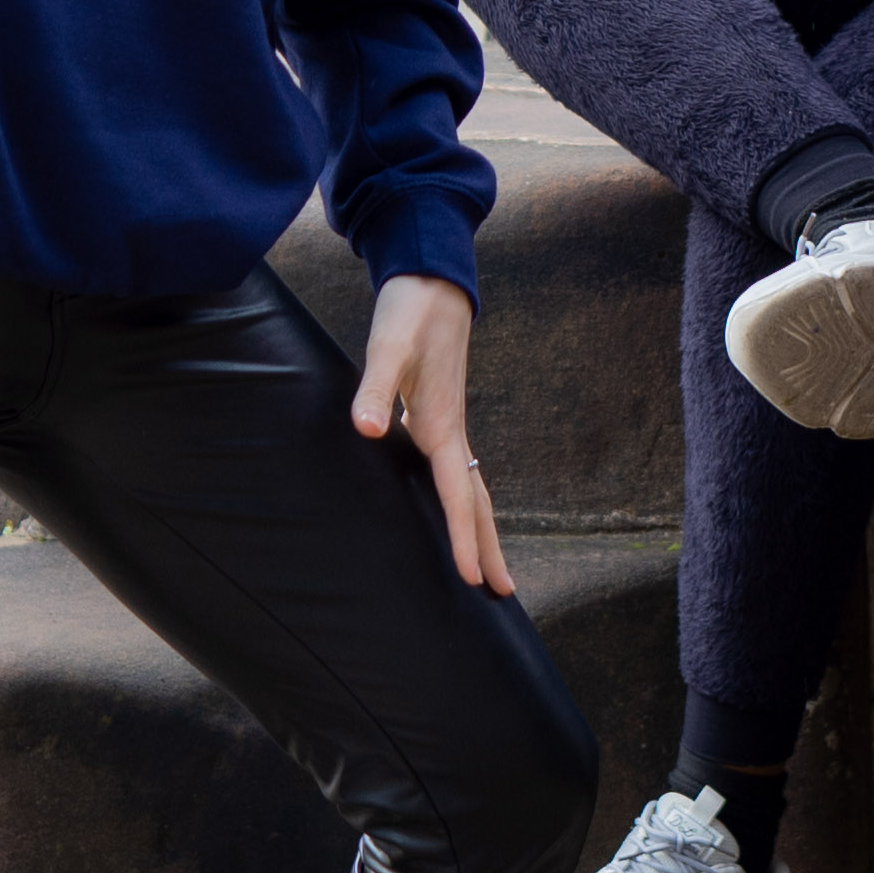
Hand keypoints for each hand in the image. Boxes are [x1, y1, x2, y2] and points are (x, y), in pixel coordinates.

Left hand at [354, 275, 514, 592]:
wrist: (431, 279)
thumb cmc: (409, 313)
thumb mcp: (387, 347)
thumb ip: (376, 389)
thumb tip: (368, 430)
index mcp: (440, 424)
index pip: (457, 494)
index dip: (463, 539)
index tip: (474, 581)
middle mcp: (450, 429)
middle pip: (476, 501)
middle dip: (489, 548)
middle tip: (505, 593)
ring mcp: (447, 422)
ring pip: (470, 486)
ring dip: (479, 526)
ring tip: (488, 563)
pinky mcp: (438, 412)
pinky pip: (456, 470)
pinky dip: (462, 498)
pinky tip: (449, 505)